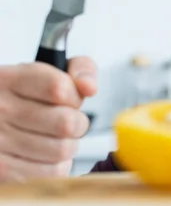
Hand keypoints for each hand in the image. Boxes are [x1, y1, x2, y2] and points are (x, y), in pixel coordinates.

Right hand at [0, 57, 96, 181]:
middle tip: (67, 122)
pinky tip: (44, 155)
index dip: (75, 96)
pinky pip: (52, 173)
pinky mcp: (3, 170)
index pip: (59, 88)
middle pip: (66, 123)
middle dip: (77, 123)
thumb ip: (80, 69)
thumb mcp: (49, 71)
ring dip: (68, 146)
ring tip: (54, 139)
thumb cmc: (27, 97)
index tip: (70, 98)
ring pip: (62, 150)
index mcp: (10, 80)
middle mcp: (0, 110)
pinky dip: (57, 166)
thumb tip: (90, 88)